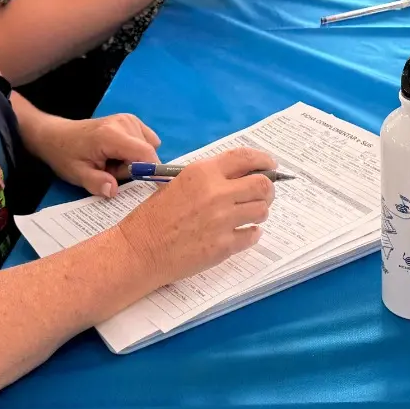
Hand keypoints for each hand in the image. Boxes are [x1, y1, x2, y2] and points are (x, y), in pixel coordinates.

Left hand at [26, 112, 160, 197]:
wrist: (57, 135)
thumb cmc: (66, 155)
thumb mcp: (77, 174)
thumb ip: (95, 183)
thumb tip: (113, 191)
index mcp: (111, 136)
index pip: (145, 154)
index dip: (155, 171)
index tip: (156, 188)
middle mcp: (124, 123)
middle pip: (148, 153)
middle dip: (135, 168)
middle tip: (110, 170)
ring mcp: (129, 119)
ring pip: (149, 148)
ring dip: (135, 160)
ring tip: (112, 161)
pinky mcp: (131, 120)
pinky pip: (148, 141)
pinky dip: (138, 151)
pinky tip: (120, 153)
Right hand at [116, 146, 278, 284]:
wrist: (139, 250)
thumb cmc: (154, 217)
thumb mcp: (178, 184)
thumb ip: (209, 179)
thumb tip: (240, 176)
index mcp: (203, 173)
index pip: (245, 158)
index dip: (264, 160)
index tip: (271, 166)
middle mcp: (216, 193)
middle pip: (263, 185)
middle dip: (268, 189)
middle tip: (263, 195)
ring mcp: (222, 220)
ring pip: (262, 211)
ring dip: (259, 212)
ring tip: (248, 215)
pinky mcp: (224, 246)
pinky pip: (253, 235)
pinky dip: (251, 234)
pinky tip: (243, 233)